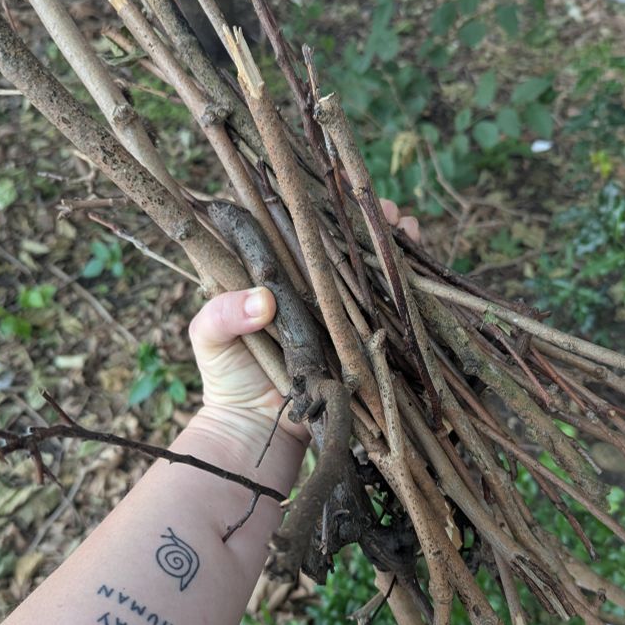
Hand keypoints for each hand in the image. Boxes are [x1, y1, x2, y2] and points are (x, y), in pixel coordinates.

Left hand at [188, 202, 419, 444]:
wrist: (255, 432)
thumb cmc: (226, 379)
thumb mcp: (208, 340)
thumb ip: (222, 314)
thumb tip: (264, 300)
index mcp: (272, 278)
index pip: (297, 231)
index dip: (319, 209)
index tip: (339, 192)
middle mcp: (307, 289)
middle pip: (339, 245)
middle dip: (365, 224)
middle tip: (384, 210)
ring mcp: (333, 314)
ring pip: (364, 272)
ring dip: (389, 246)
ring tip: (406, 226)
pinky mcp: (354, 341)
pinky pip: (381, 310)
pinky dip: (400, 289)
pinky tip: (415, 270)